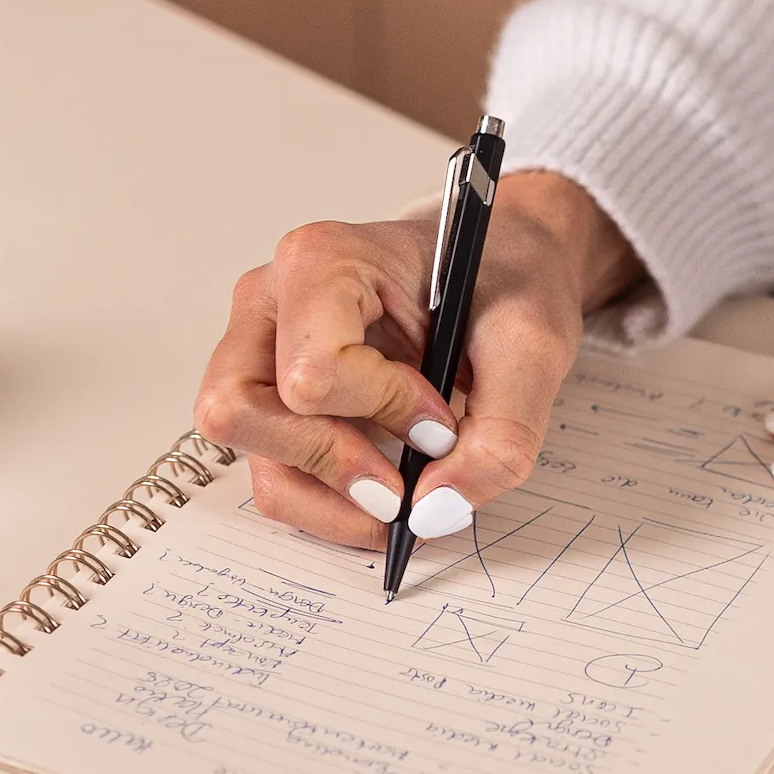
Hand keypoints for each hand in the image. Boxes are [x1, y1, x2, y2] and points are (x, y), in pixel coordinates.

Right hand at [193, 171, 641, 547]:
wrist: (505, 267)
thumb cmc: (505, 282)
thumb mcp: (532, 347)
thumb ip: (501, 434)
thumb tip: (437, 512)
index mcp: (325, 261)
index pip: (313, 368)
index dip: (381, 413)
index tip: (441, 424)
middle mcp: (271, 301)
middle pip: (240, 411)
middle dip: (328, 466)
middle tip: (402, 487)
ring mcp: (259, 350)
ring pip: (251, 456)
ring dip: (327, 500)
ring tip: (401, 499)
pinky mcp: (272, 396)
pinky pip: (272, 472)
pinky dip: (326, 503)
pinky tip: (383, 491)